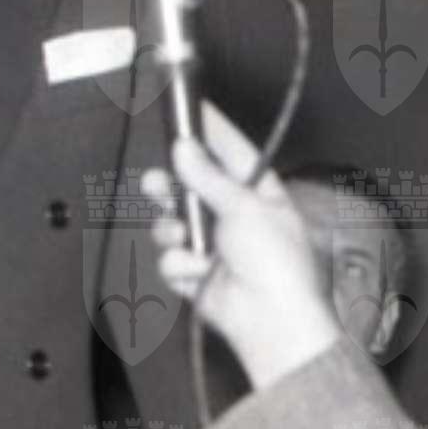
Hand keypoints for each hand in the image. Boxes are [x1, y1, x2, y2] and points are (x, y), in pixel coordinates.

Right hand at [143, 102, 338, 388]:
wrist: (269, 320)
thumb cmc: (272, 258)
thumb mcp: (245, 207)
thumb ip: (208, 177)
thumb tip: (181, 146)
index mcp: (259, 194)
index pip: (231, 152)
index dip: (211, 131)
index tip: (188, 107)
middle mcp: (233, 215)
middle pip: (191, 188)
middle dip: (171, 187)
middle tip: (155, 184)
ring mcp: (212, 246)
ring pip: (172, 223)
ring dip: (174, 231)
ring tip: (186, 239)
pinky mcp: (194, 274)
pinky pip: (171, 258)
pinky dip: (182, 267)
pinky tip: (199, 275)